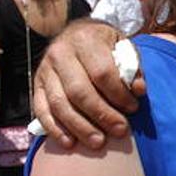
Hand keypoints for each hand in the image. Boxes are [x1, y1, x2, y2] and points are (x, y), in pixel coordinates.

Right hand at [33, 21, 144, 149]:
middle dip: (101, 115)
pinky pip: (42, 110)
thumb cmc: (104, 44)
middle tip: (120, 131)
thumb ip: (132, 67)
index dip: (119, 94)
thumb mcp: (122, 45)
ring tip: (98, 142)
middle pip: (79, 91)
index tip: (133, 108)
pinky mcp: (36, 84)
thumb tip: (138, 90)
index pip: (102, 72)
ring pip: (59, 104)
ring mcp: (45, 70)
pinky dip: (55, 129)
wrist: (75, 33)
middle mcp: (60, 53)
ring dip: (79, 127)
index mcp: (85, 40)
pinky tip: (70, 143)